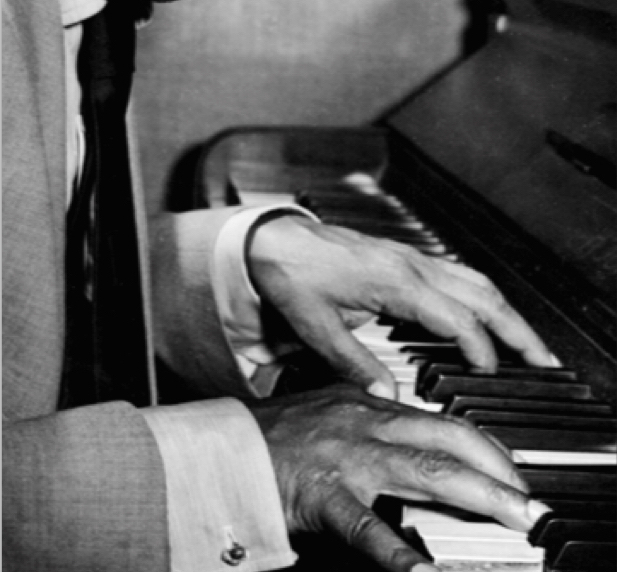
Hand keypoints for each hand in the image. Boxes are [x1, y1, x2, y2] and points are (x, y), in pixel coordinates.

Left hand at [248, 216, 556, 396]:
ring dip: (504, 310)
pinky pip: (457, 273)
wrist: (275, 239)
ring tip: (527, 340)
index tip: (491, 375)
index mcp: (395, 282)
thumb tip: (388, 396)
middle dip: (516, 328)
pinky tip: (487, 312)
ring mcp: (411, 258)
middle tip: (543, 359)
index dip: (479, 349)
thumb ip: (353, 363)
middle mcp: (412, 265)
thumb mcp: (316, 327)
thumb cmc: (293, 276)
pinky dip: (482, 295)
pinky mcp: (406, 257)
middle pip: (481, 294)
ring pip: (474, 280)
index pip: (456, 319)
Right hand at [251, 384, 548, 571]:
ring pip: (426, 471)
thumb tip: (407, 428)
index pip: (441, 421)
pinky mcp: (323, 493)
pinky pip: (368, 525)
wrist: (220, 449)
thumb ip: (368, 418)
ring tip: (511, 516)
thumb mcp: (328, 412)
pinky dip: (400, 551)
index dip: (483, 446)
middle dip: (496, 467)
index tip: (509, 469)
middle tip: (527, 499)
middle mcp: (365, 423)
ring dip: (478, 494)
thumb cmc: (271, 436)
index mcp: (368, 406)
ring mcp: (348, 457)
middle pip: (448, 439)